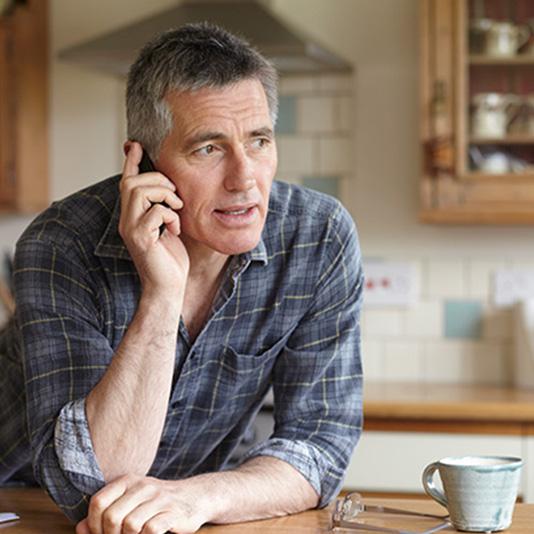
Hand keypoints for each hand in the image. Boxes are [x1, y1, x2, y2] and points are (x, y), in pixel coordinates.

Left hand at [75, 475, 205, 533]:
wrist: (194, 497)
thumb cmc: (156, 504)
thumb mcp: (130, 503)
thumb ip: (105, 514)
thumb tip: (79, 528)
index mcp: (128, 480)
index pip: (98, 502)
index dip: (93, 524)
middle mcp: (142, 486)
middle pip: (112, 517)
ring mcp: (159, 498)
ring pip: (130, 525)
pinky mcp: (173, 512)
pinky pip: (150, 530)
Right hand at [119, 141, 188, 298]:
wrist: (169, 287)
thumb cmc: (171, 258)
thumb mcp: (168, 227)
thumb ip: (164, 208)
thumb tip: (169, 188)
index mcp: (132, 216)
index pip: (127, 183)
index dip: (131, 162)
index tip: (134, 145)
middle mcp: (126, 220)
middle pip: (131, 182)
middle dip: (158, 180)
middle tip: (175, 197)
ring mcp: (131, 230)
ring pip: (139, 191)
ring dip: (164, 195)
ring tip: (176, 210)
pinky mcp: (141, 239)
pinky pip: (155, 212)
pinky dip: (171, 216)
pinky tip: (175, 229)